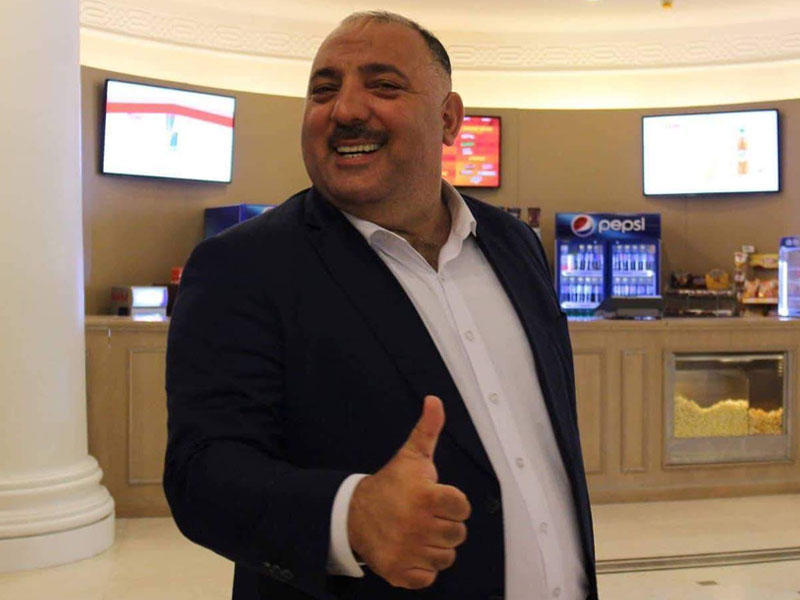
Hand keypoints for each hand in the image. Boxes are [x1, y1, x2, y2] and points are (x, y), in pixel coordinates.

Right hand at [347, 395, 471, 588]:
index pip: (463, 507)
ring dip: (436, 546)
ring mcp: (408, 550)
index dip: (453, 502)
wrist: (354, 513)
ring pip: (446, 557)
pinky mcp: (400, 571)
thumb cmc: (390, 484)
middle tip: (426, 515)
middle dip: (445, 524)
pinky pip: (429, 577)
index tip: (437, 497)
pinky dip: (423, 567)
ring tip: (419, 531)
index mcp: (425, 496)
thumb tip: (435, 400)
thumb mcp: (411, 455)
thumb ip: (428, 429)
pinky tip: (413, 549)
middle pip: (458, 534)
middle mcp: (417, 525)